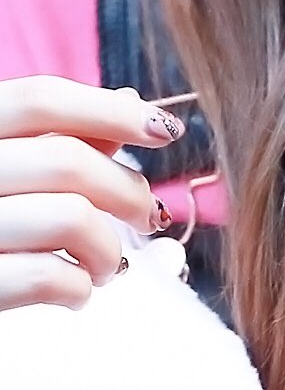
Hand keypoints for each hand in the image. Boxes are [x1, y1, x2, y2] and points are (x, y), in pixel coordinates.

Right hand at [0, 76, 184, 309]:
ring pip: (69, 218)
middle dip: (127, 189)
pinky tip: (77, 291)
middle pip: (67, 160)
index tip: (164, 131)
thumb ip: (54, 136)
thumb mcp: (3, 166)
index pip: (40, 98)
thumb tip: (125, 101)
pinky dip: (78, 287)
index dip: (110, 110)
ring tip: (108, 265)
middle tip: (147, 214)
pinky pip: (46, 278)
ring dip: (108, 247)